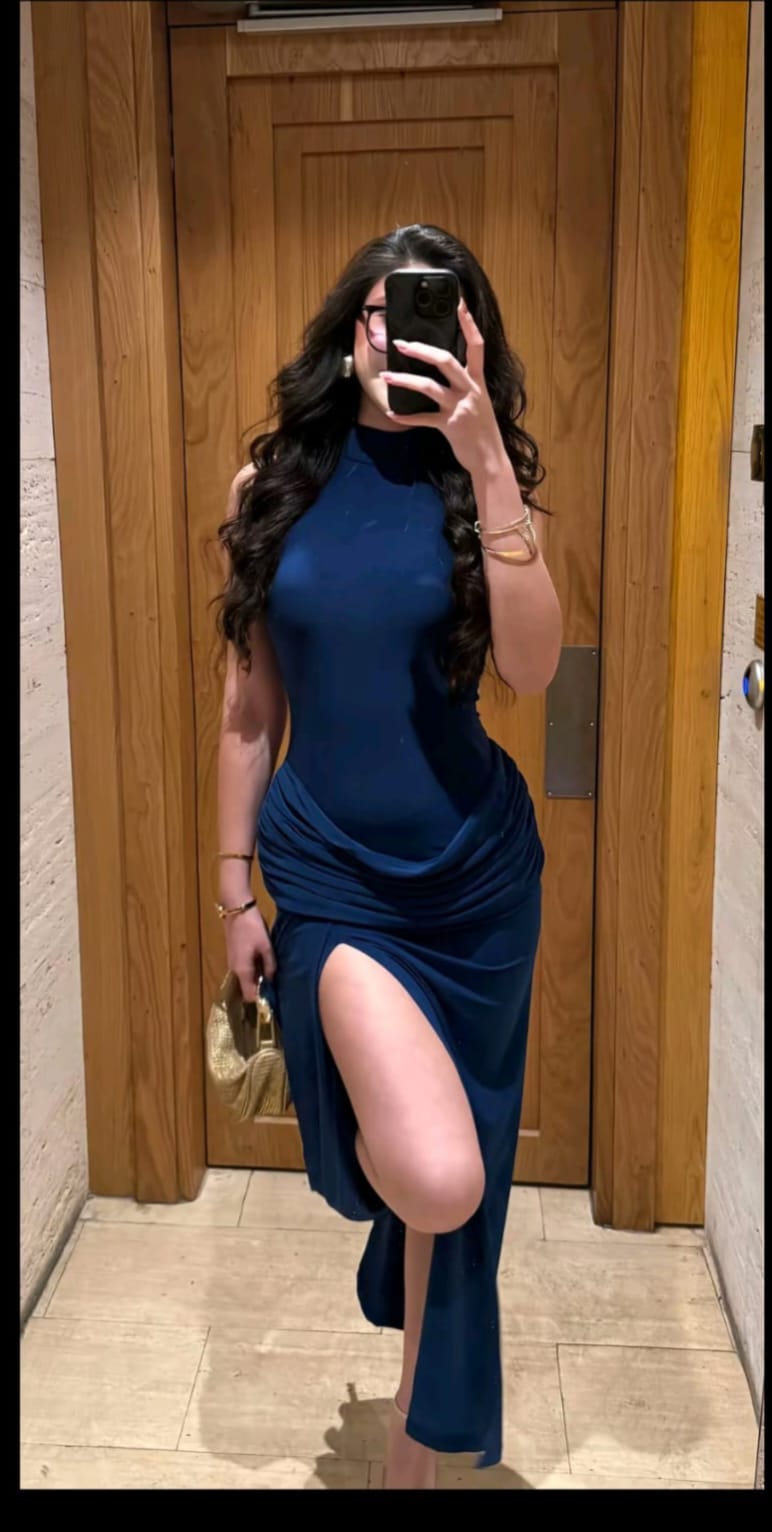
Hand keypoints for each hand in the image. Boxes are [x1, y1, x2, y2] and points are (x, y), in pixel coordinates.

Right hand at [224, 904, 275, 998]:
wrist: (237, 909)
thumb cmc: (252, 927)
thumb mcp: (266, 946)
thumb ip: (270, 965)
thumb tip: (272, 980)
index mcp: (242, 970)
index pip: (249, 996)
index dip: (260, 1001)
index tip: (274, 1001)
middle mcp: (234, 970)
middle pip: (246, 989)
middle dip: (260, 991)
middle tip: (276, 991)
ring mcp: (233, 963)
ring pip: (245, 979)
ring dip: (257, 981)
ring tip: (273, 979)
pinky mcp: (234, 956)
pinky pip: (244, 971)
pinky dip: (253, 972)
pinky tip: (265, 967)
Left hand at [383, 299, 505, 475]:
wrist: (490, 459)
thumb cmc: (482, 429)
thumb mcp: (479, 401)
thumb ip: (465, 384)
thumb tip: (443, 368)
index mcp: (478, 381)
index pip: (476, 345)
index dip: (468, 324)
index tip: (459, 304)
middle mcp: (470, 390)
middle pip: (446, 361)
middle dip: (422, 350)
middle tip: (401, 343)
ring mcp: (459, 408)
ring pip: (429, 387)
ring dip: (405, 380)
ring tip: (387, 375)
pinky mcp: (449, 426)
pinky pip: (423, 419)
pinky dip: (405, 416)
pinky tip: (391, 413)